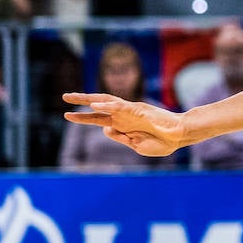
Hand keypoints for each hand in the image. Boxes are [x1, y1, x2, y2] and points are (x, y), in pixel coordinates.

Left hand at [62, 94, 185, 156]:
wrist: (179, 137)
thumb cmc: (162, 143)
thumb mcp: (137, 145)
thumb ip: (121, 138)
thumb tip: (105, 128)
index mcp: (123, 127)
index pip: (99, 120)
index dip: (83, 118)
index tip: (68, 115)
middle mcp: (123, 117)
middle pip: (98, 108)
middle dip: (80, 103)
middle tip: (64, 97)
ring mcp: (129, 112)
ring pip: (105, 102)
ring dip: (87, 99)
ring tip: (70, 96)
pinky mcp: (136, 109)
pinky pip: (119, 106)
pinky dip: (106, 105)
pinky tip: (94, 105)